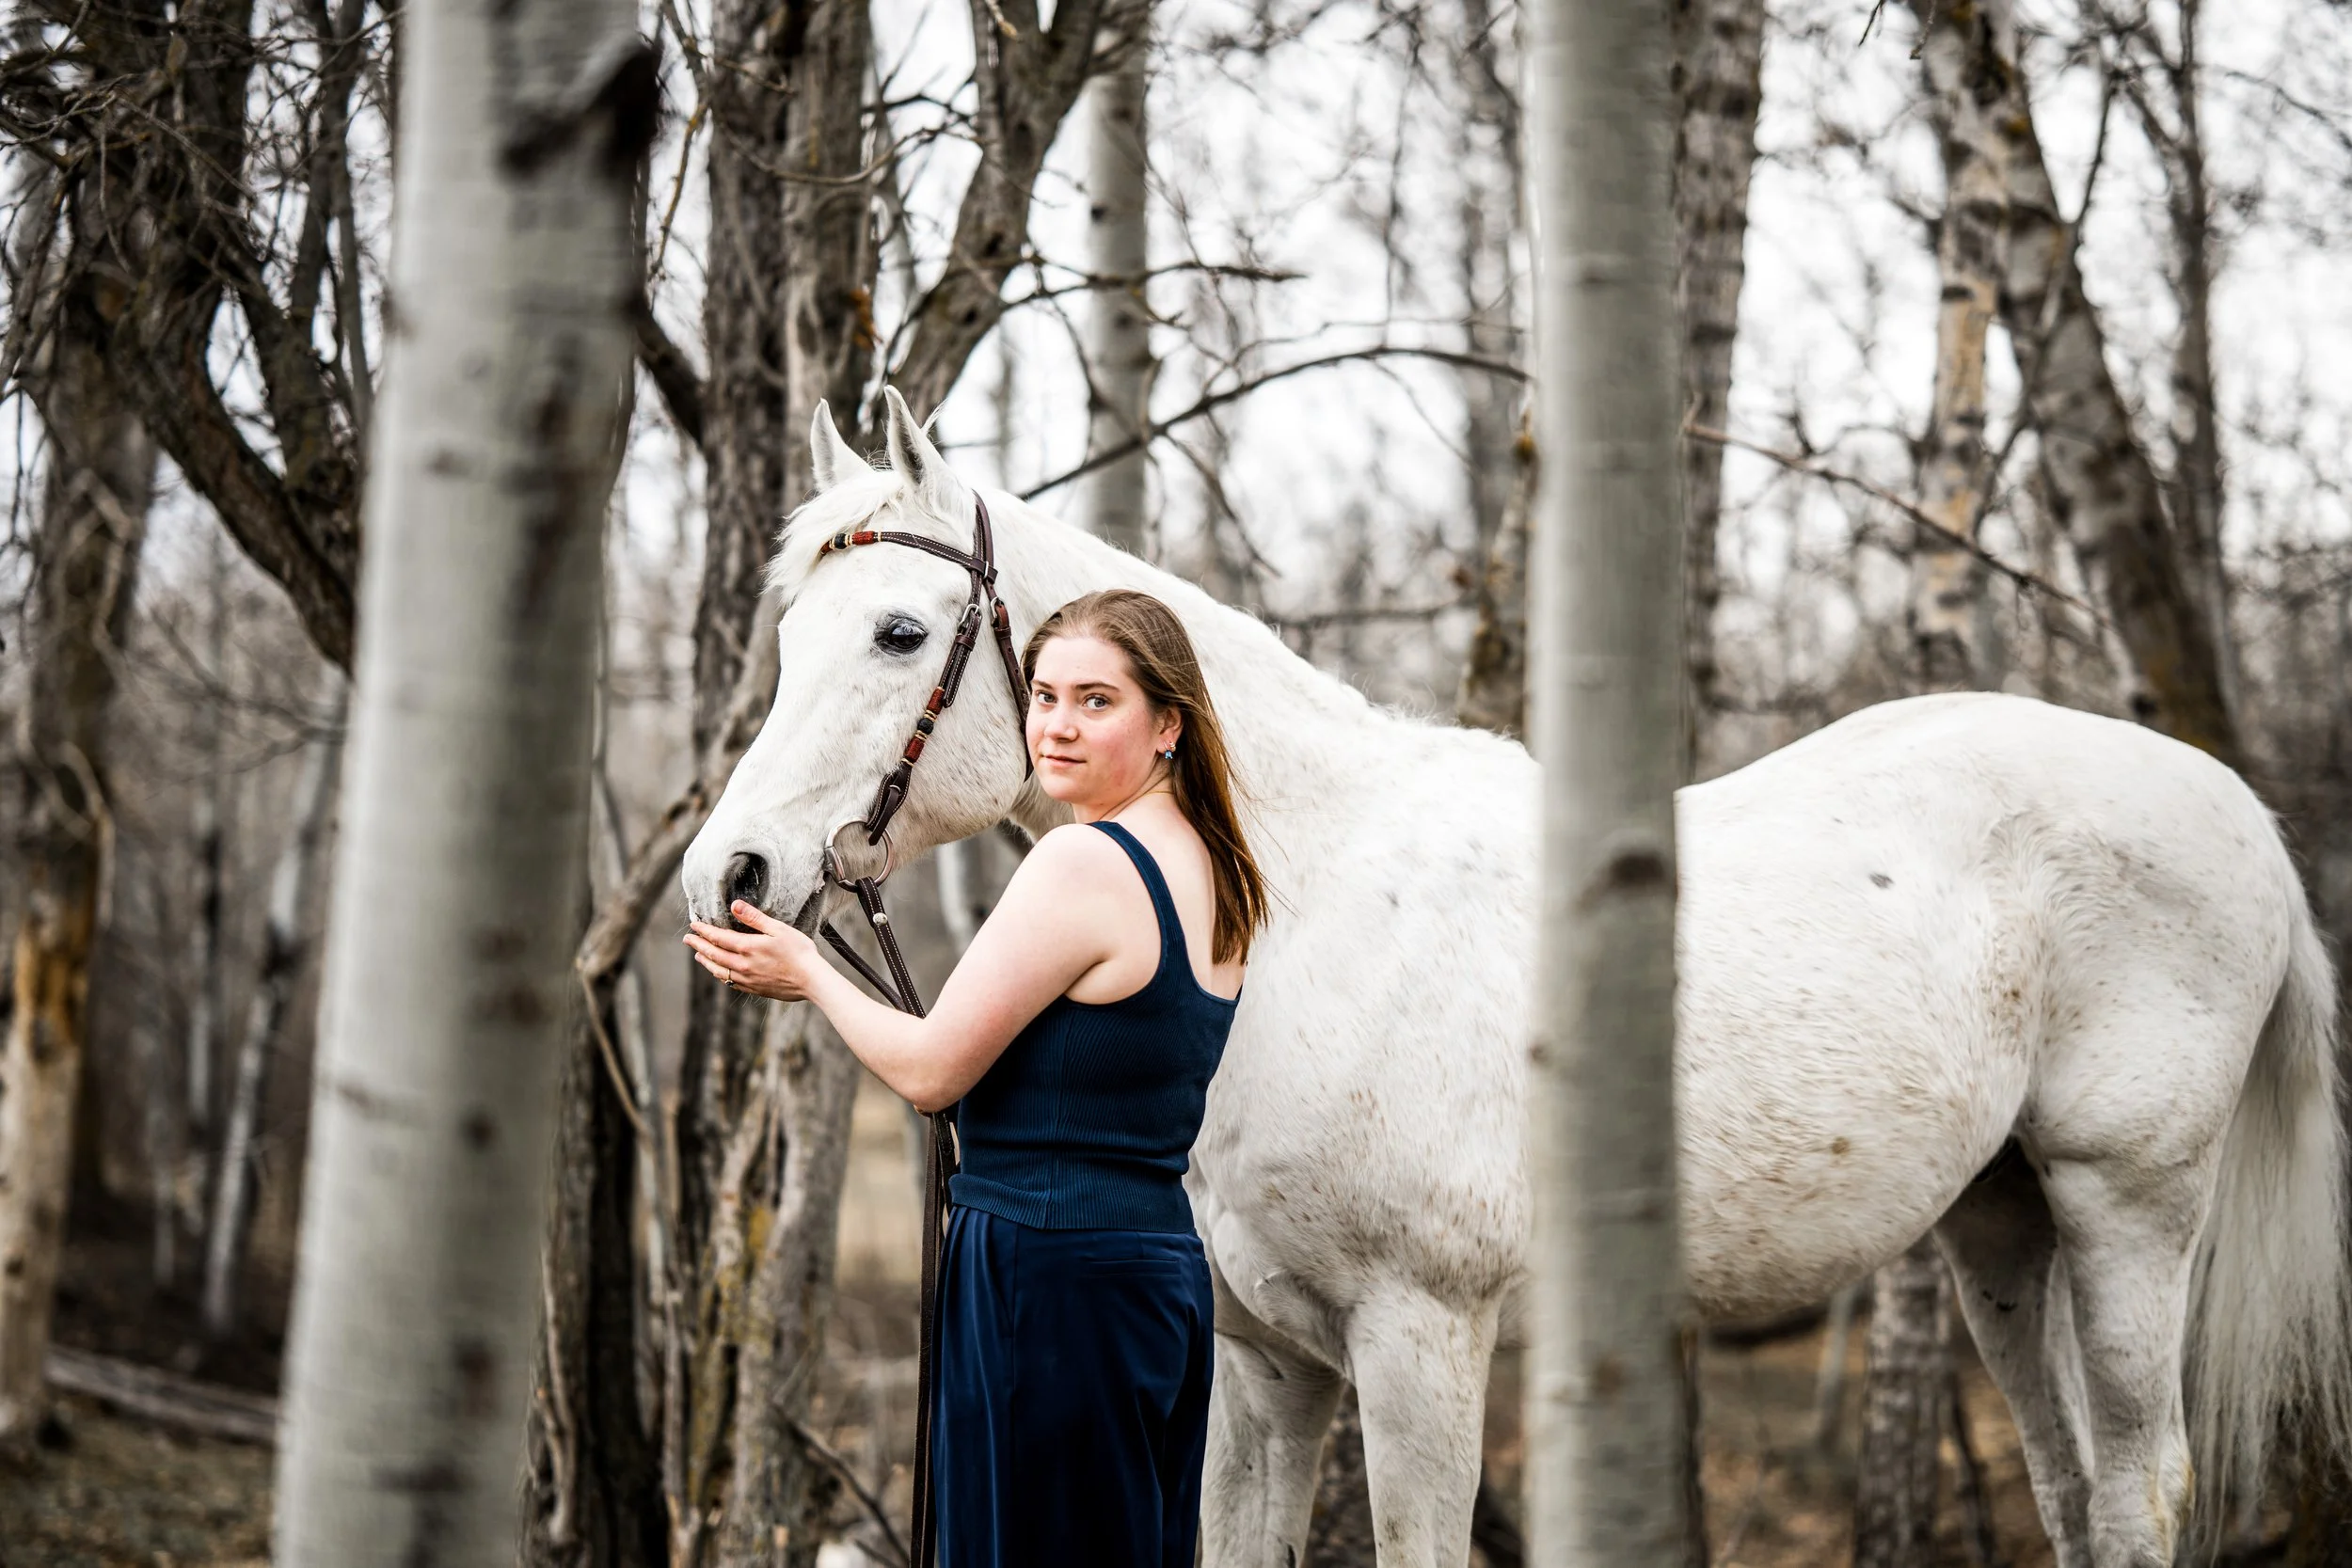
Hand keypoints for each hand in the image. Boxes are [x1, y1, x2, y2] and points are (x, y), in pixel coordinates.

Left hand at [684, 901, 820, 1001]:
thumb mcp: (778, 929)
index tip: (693, 925)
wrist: (811, 980)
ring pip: (719, 971)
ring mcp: (747, 979)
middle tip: (687, 939)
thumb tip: (734, 905)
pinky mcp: (754, 989)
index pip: (718, 937)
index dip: (704, 930)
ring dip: (706, 962)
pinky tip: (719, 973)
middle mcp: (743, 965)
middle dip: (698, 945)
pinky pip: (730, 982)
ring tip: (698, 956)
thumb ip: (754, 917)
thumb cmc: (799, 952)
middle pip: (713, 954)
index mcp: (748, 947)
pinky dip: (720, 975)